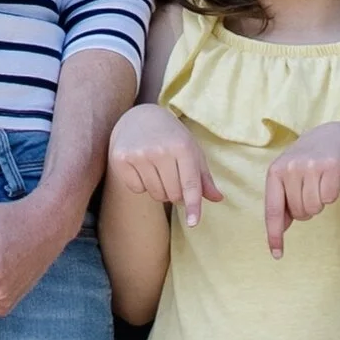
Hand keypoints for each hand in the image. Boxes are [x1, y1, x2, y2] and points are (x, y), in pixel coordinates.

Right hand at [106, 101, 221, 226]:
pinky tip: (141, 167)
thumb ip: (203, 177)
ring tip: (157, 170)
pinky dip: (142, 184)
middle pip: (173, 194)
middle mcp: (160, 150)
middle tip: (172, 176)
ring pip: (155, 194)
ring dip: (160, 190)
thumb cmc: (171, 137)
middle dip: (176, 194)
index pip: (190, 184)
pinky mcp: (121, 158)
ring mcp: (139, 154)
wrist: (139, 116)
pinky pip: (137, 189)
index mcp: (182, 147)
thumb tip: (218, 199)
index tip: (193, 223)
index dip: (193, 206)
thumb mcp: (191, 151)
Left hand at [264, 122, 339, 258]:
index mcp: (274, 172)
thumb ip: (282, 201)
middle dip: (306, 210)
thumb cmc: (308, 162)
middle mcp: (290, 167)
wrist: (336, 137)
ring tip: (320, 184)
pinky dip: (332, 195)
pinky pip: (330, 199)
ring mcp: (310, 166)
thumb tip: (279, 230)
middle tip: (311, 191)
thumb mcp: (289, 176)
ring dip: (319, 203)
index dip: (274, 235)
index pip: (273, 211)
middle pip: (299, 213)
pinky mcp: (330, 166)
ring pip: (315, 208)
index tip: (277, 255)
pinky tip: (331, 180)